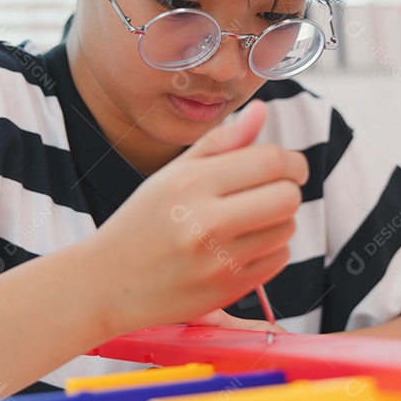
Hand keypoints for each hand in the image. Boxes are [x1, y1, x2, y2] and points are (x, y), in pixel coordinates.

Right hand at [88, 100, 308, 334]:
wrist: (108, 282)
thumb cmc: (141, 222)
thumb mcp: (172, 174)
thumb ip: (221, 141)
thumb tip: (261, 110)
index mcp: (191, 183)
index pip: (270, 162)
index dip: (292, 161)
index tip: (290, 166)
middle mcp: (205, 222)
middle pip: (288, 197)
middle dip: (287, 190)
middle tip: (270, 191)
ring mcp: (218, 261)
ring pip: (287, 229)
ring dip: (278, 221)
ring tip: (248, 220)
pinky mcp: (227, 289)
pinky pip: (278, 260)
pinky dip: (270, 250)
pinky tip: (242, 246)